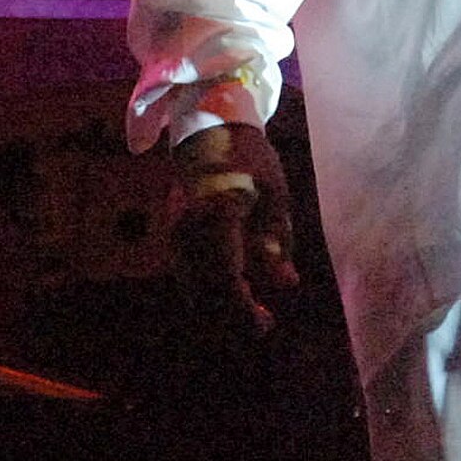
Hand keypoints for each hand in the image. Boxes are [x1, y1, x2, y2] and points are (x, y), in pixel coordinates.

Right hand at [170, 121, 298, 335]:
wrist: (208, 134)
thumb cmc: (251, 162)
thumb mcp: (275, 197)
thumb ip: (278, 242)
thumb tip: (286, 285)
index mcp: (217, 220)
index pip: (225, 280)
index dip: (242, 310)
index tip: (266, 325)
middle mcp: (188, 234)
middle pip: (204, 294)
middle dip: (232, 316)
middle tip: (265, 322)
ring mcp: (175, 237)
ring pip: (192, 289)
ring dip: (220, 306)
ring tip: (255, 310)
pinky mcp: (174, 240)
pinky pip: (188, 276)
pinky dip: (209, 290)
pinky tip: (236, 289)